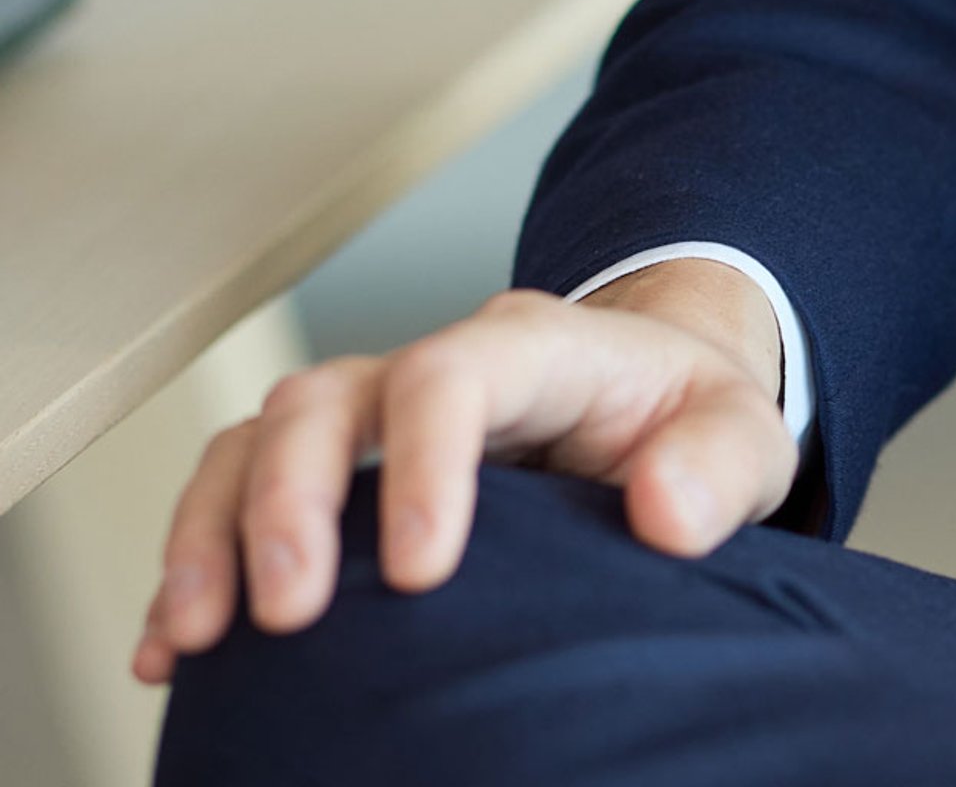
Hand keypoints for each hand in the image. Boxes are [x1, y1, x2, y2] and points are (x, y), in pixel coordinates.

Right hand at [133, 263, 793, 678]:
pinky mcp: (329, 479)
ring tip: (195, 637)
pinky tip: (170, 651)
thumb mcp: (740, 433)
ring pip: (258, 439)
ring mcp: (370, 422)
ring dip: (213, 531)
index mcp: (538, 348)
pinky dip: (193, 564)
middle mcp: (434, 371)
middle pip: (328, 397)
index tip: (423, 569)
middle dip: (291, 499)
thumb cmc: (689, 422)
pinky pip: (232, 496)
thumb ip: (717, 464)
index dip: (424, 459)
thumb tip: (665, 514)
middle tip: (289, 612)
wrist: (656, 406)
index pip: (457, 371)